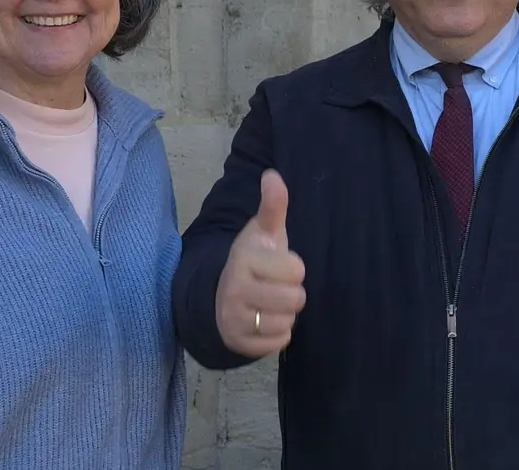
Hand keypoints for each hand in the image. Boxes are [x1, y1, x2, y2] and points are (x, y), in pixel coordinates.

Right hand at [214, 169, 306, 357]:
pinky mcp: (239, 343)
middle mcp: (235, 288)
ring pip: (288, 322)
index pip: (296, 269)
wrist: (221, 296)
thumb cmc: (253, 261)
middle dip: (292, 293)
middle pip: (295, 299)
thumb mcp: (263, 233)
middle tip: (276, 286)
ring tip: (270, 303)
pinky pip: (279, 342)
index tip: (278, 266)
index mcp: (244, 258)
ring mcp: (234, 318)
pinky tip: (265, 321)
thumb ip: (272, 206)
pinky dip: (278, 334)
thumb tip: (272, 175)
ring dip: (285, 314)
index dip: (293, 268)